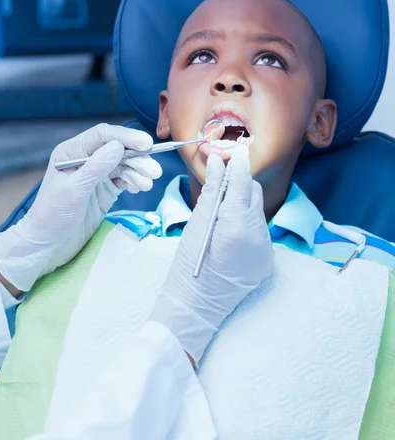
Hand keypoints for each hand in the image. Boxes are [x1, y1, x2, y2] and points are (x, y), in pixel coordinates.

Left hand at [0, 124, 161, 291]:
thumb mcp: (74, 190)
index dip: (126, 136)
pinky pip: (124, 179)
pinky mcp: (105, 189)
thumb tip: (118, 146)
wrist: (48, 245)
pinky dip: (134, 182)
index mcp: (72, 152)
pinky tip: (140, 188)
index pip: (103, 135)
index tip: (146, 144)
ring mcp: (97, 175)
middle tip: (154, 171)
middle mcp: (86, 159)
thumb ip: (96, 167)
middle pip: (118, 150)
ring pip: (124, 165)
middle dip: (137, 158)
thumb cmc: (52, 216)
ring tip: (148, 183)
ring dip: (139, 172)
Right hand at [150, 144, 272, 363]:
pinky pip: (259, 230)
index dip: (238, 163)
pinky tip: (229, 230)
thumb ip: (212, 191)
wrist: (195, 307)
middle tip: (223, 176)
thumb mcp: (196, 224)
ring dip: (242, 203)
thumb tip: (218, 162)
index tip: (237, 148)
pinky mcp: (267, 259)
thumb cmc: (187, 265)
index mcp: (236, 225)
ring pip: (256, 211)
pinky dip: (246, 223)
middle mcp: (257, 236)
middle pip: (253, 193)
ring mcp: (265, 249)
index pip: (241, 182)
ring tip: (221, 209)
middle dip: (240, 182)